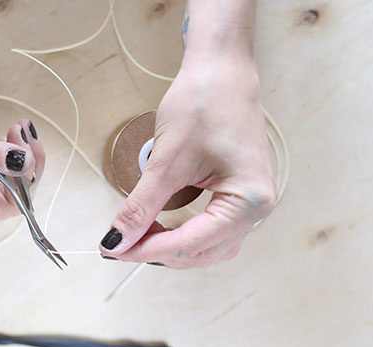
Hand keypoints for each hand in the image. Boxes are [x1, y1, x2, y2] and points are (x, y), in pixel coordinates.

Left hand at [99, 57, 275, 268]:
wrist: (221, 69)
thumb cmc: (203, 103)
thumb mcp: (166, 161)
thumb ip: (141, 207)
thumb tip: (117, 240)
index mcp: (249, 200)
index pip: (192, 243)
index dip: (149, 250)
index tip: (114, 250)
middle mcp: (257, 208)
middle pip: (202, 252)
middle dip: (160, 252)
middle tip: (120, 244)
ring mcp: (251, 202)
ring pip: (208, 246)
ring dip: (172, 247)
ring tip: (137, 236)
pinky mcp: (238, 194)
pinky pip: (211, 229)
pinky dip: (184, 233)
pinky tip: (159, 227)